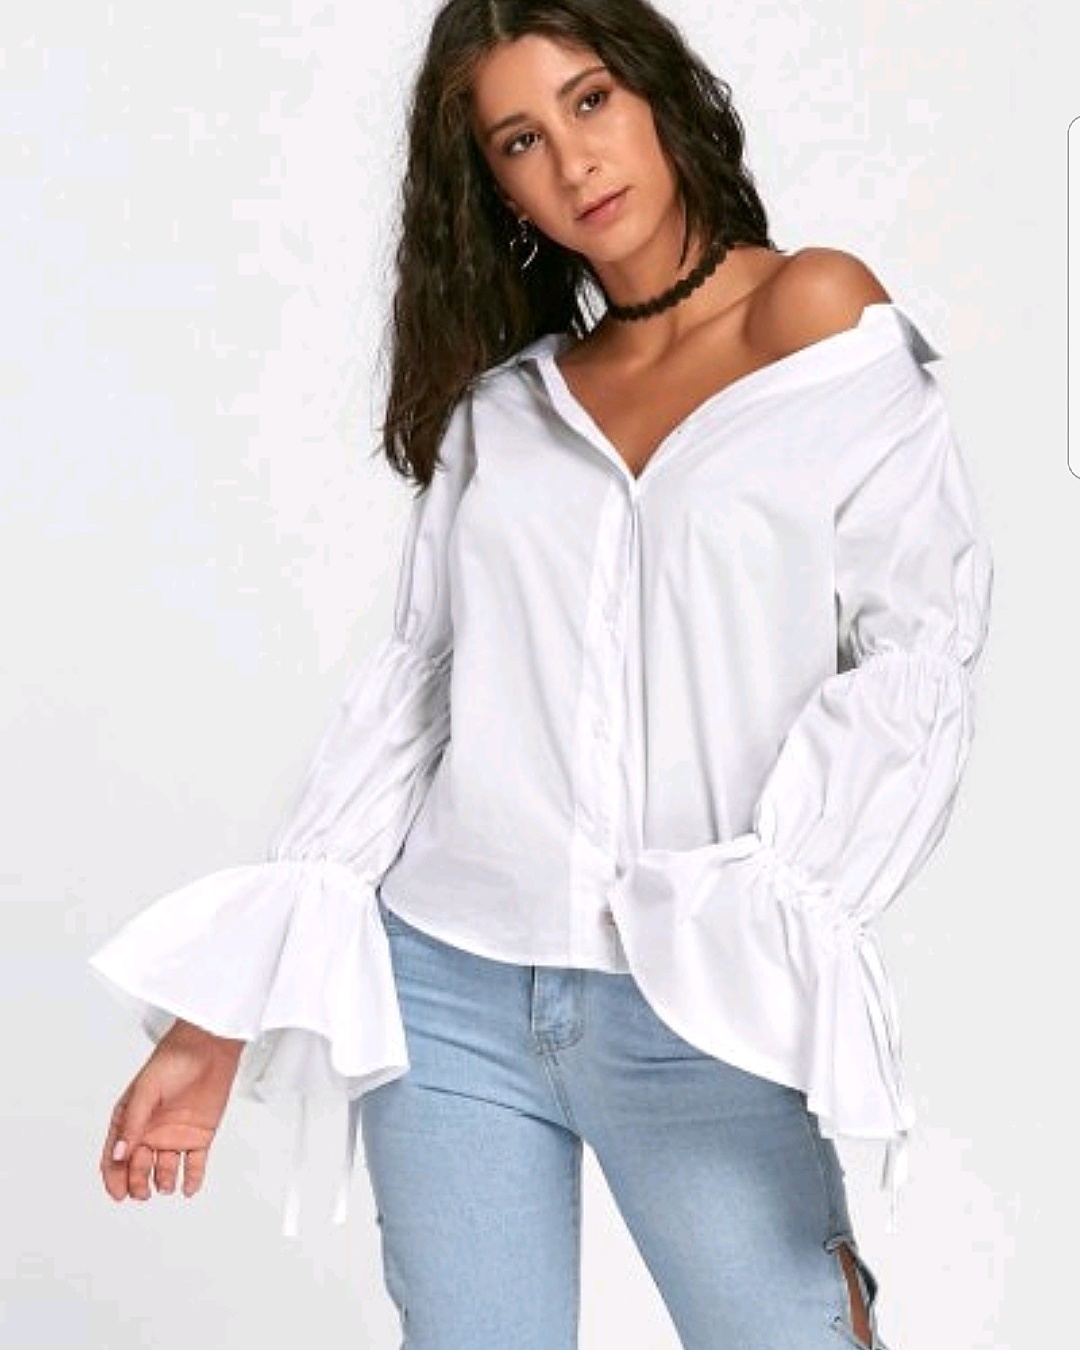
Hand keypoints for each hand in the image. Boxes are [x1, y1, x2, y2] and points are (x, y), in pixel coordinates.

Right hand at [99, 1019, 244, 1205]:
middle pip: (138, 1168)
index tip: (118, 1194)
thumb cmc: (173, 1060)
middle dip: (137, 1183)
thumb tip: (119, 1155)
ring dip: (163, 1182)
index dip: (114, 1178)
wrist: (209, 1048)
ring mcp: (175, 1136)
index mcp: (131, 1120)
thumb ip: (133, 1123)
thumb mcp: (146, 1091)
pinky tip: (188, 1188)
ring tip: (165, 1184)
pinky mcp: (199, 1136)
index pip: (116, 1156)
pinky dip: (191, 1179)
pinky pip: (194, 1164)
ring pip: (164, 1170)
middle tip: (142, 1191)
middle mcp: (151, 1132)